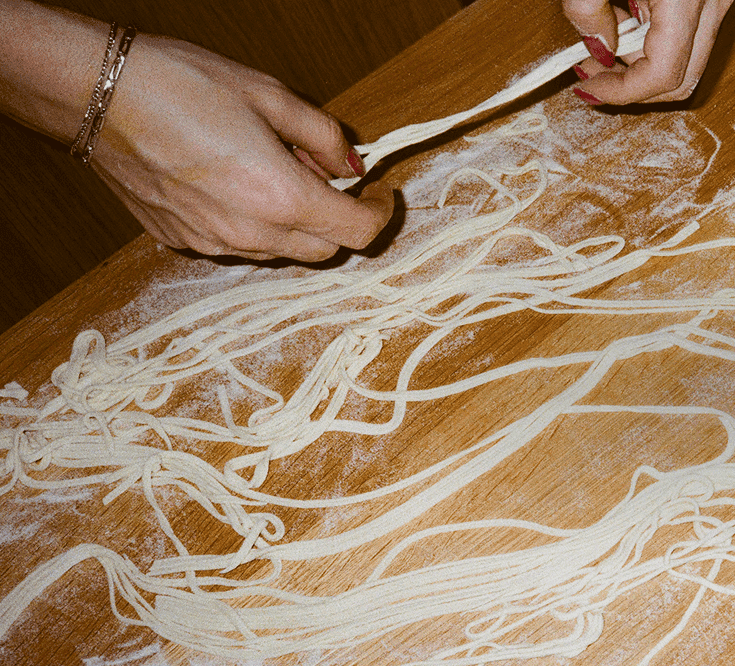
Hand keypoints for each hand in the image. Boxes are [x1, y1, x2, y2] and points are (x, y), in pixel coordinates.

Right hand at [90, 34, 393, 260]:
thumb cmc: (181, 84)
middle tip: (327, 179)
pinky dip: (251, 224)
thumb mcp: (270, 96)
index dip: (378, 214)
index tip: (379, 195)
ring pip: (279, 252)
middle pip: (323, 250)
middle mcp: (250, 233)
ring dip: (293, 224)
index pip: (356, 233)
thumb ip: (324, 136)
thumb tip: (353, 165)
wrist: (96, 93)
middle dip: (337, 221)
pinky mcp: (180, 241)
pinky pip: (236, 245)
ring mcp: (212, 243)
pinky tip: (232, 183)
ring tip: (273, 172)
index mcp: (281, 197)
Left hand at [564, 0, 734, 104]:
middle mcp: (715, 2)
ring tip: (606, 38)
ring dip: (644, 63)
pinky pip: (692, 36)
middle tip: (592, 73)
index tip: (588, 88)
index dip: (622, 92)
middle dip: (634, 86)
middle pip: (683, 79)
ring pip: (689, 61)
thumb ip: (587, 7)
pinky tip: (629, 17)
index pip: (663, 75)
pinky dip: (657, 40)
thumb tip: (598, 50)